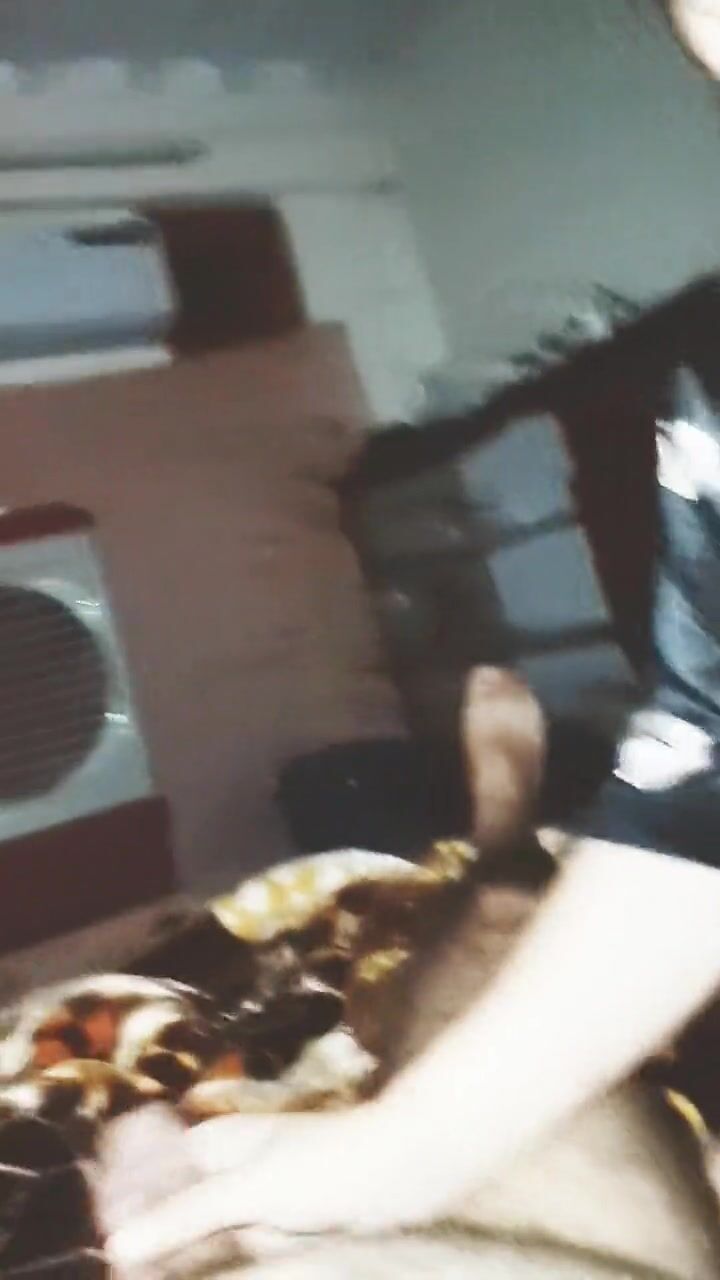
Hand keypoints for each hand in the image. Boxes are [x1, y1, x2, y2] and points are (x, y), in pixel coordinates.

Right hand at [105, 1099, 457, 1271]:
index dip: (123, 1203)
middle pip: (171, 1206)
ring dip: (175, 1257)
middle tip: (121, 1270)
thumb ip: (185, 1217)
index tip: (104, 1242)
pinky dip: (204, 1267)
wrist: (404, 1168)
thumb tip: (117, 1244)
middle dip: (147, 1237)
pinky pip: (226, 1252)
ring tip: (145, 1277)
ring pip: (197, 1234)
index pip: (148, 1170)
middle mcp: (227, 1167)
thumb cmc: (331, 1161)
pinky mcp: (276, 1227)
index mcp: (215, 1141)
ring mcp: (252, 1199)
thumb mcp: (251, 1190)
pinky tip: (187, 1278)